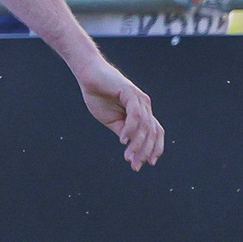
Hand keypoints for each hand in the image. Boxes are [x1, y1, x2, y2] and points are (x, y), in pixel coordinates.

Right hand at [73, 55, 163, 170]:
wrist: (88, 75)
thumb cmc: (98, 95)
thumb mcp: (111, 120)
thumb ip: (123, 131)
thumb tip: (131, 147)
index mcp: (142, 112)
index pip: (154, 132)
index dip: (154, 148)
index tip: (147, 163)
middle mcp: (144, 105)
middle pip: (152, 132)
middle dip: (145, 151)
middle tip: (136, 166)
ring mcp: (139, 99)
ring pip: (145, 126)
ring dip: (137, 144)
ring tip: (129, 157)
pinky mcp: (130, 93)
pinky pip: (135, 115)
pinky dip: (130, 129)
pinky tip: (123, 140)